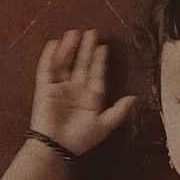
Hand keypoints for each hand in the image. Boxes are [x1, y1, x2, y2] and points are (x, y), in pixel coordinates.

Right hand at [29, 28, 140, 155]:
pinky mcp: (44, 88)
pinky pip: (47, 69)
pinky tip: (54, 44)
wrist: (57, 146)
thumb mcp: (105, 125)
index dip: (99, 61)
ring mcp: (59, 88)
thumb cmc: (80, 138)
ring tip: (74, 33)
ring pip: (65, 63)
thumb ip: (119, 111)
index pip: (96, 74)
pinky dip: (50, 57)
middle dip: (86, 49)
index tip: (104, 47)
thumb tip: (135, 98)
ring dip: (69, 49)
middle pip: (81, 64)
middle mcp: (75, 90)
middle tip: (92, 32)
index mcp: (90, 97)